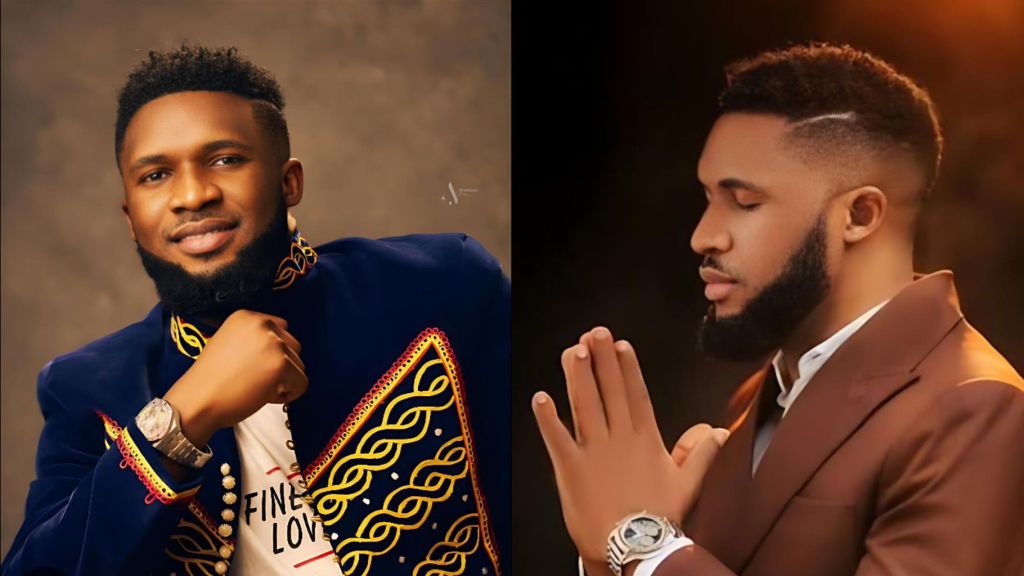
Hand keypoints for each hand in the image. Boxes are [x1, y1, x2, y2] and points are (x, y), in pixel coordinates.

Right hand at [164, 310, 307, 445]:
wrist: (197, 400)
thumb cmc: (211, 380)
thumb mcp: (229, 343)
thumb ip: (255, 340)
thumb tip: (281, 348)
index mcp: (247, 317)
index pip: (281, 331)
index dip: (271, 353)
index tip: (252, 365)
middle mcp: (263, 325)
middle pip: (294, 347)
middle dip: (280, 366)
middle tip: (252, 378)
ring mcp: (273, 344)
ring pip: (299, 366)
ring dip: (283, 381)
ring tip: (254, 386)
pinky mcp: (281, 365)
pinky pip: (302, 384)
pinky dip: (288, 395)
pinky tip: (263, 395)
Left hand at [532, 326, 728, 565]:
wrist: (636, 548)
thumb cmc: (660, 517)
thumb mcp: (687, 484)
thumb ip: (701, 453)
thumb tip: (720, 431)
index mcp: (645, 439)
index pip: (635, 395)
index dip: (627, 368)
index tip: (620, 345)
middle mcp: (619, 438)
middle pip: (609, 391)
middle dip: (601, 359)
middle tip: (594, 332)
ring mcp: (593, 451)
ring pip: (584, 406)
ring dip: (577, 377)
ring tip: (572, 350)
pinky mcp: (570, 468)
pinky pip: (556, 438)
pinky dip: (547, 419)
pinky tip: (540, 397)